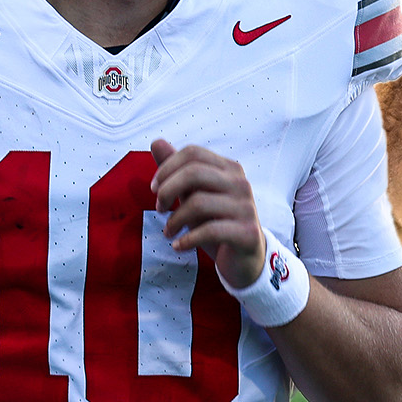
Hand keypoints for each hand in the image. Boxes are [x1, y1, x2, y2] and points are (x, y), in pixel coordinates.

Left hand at [150, 139, 264, 288]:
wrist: (244, 259)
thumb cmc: (217, 223)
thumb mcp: (194, 195)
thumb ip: (177, 171)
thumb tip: (156, 142)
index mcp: (229, 169)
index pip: (193, 153)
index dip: (167, 168)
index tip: (154, 189)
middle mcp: (240, 183)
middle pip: (194, 172)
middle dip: (167, 191)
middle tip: (159, 209)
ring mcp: (246, 207)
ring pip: (198, 202)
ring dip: (175, 220)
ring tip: (168, 232)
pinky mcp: (247, 232)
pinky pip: (210, 230)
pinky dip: (187, 239)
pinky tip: (178, 246)